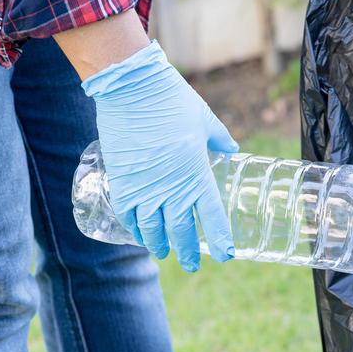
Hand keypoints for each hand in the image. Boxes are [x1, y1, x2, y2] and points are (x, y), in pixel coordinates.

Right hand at [81, 41, 237, 271]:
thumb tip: (231, 150)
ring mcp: (144, 187)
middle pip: (181, 230)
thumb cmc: (172, 99)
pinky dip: (134, 229)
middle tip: (192, 264)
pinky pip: (128, 214)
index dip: (220, 240)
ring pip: (152, 229)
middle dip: (188, 251)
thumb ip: (220, 138)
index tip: (225, 255)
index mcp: (196, 173)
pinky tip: (140, 235)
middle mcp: (171, 187)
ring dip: (159, 245)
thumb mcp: (205, 120)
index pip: (212, 217)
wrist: (131, 87)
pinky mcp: (121, 180)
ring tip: (164, 253)